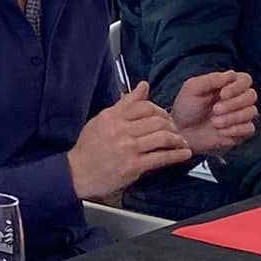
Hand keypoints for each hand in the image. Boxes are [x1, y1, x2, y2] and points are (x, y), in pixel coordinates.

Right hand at [68, 83, 190, 199]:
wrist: (77, 173)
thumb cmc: (88, 148)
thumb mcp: (102, 120)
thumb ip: (124, 103)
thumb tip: (143, 86)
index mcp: (112, 117)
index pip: (145, 106)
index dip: (159, 110)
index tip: (164, 117)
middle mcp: (120, 130)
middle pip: (158, 121)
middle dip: (172, 125)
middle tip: (175, 130)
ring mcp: (128, 148)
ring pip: (163, 137)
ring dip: (177, 140)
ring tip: (181, 142)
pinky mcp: (133, 166)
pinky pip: (162, 157)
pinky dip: (177, 155)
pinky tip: (183, 154)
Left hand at [168, 70, 258, 155]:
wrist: (181, 131)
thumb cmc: (186, 107)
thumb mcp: (192, 88)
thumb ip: (211, 79)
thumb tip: (232, 73)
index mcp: (227, 85)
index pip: (245, 80)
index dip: (237, 86)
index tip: (222, 94)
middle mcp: (238, 98)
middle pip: (251, 95)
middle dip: (234, 103)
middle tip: (215, 110)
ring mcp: (241, 115)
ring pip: (252, 112)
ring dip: (233, 117)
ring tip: (214, 122)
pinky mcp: (241, 131)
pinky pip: (249, 128)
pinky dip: (236, 130)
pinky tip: (220, 132)